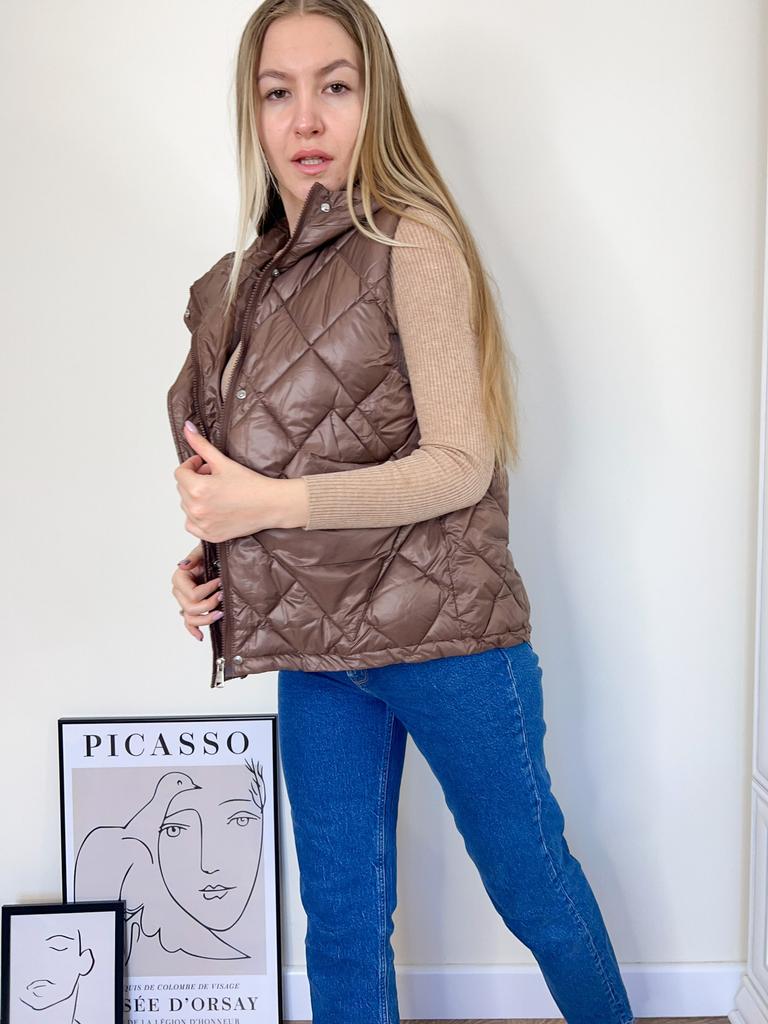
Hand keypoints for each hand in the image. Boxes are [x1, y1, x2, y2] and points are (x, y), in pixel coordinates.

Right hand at [171, 542, 222, 641]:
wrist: (214, 559)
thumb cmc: (209, 554)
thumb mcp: (203, 551)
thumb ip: (193, 557)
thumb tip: (183, 565)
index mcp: (179, 578)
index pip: (192, 594)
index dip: (208, 590)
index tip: (220, 582)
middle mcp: (179, 592)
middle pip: (191, 608)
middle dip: (209, 605)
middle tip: (222, 597)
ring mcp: (183, 602)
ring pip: (190, 618)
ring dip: (205, 619)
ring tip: (220, 614)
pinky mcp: (190, 608)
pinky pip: (188, 623)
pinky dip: (193, 630)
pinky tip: (201, 636)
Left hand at [174, 419, 307, 540]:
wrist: (271, 505)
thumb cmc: (251, 485)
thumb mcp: (223, 462)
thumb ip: (201, 445)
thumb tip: (187, 428)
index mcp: (197, 489)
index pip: (180, 473)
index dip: (192, 465)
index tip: (205, 465)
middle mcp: (196, 509)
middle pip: (182, 489)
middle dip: (194, 480)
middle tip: (214, 477)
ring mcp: (202, 524)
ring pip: (186, 506)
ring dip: (195, 497)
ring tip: (216, 493)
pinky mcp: (209, 535)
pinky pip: (191, 524)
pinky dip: (198, 517)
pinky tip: (214, 509)